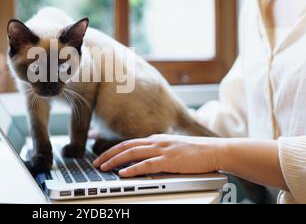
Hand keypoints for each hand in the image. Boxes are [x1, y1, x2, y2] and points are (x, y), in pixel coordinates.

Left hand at [93, 135, 222, 177]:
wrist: (215, 150)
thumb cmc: (196, 152)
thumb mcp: (172, 148)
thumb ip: (158, 152)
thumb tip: (144, 160)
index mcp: (156, 139)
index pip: (129, 142)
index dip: (114, 148)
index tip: (103, 154)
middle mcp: (156, 141)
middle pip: (126, 146)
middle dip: (108, 154)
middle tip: (96, 162)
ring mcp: (162, 150)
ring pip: (132, 153)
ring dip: (115, 160)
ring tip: (103, 167)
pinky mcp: (169, 160)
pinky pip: (146, 165)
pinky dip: (132, 169)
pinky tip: (122, 173)